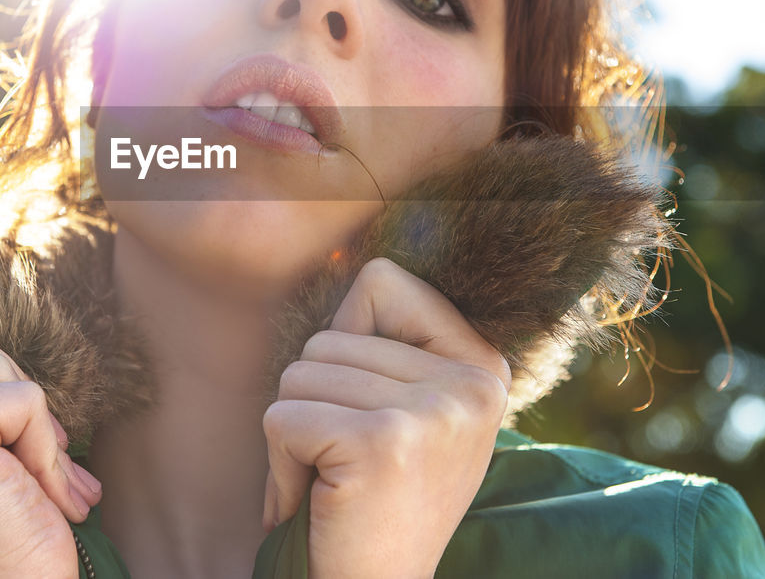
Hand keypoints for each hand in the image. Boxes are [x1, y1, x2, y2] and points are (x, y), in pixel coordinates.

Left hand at [263, 258, 510, 577]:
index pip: (382, 281)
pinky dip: (280, 467)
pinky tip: (318, 502)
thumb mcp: (408, 409)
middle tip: (347, 464)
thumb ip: (391, 342)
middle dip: (314, 401)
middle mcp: (472, 383)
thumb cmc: (376, 500)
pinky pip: (282, 419)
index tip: (371, 409)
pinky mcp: (383, 444)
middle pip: (328, 336)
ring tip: (335, 482)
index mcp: (483, 365)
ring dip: (296, 435)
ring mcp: (433, 412)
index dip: (348, 340)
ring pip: (300, 373)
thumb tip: (357, 262)